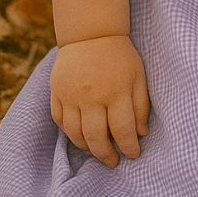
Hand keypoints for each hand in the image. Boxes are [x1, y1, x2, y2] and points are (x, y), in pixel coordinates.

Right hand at [50, 35, 149, 167]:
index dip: (129, 147)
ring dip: (87, 148)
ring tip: (97, 151)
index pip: (122, 130)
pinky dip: (69, 133)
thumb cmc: (119, 56)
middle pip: (96, 137)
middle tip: (113, 162)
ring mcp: (70, 95)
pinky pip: (60, 121)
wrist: (90, 34)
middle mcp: (91, 96)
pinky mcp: (56, 92)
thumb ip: (141, 105)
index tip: (133, 155)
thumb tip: (141, 134)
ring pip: (75, 133)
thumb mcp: (138, 76)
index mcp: (116, 91)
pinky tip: (80, 136)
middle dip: (106, 155)